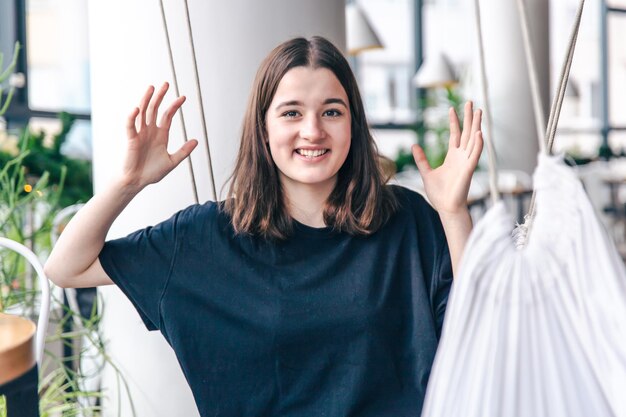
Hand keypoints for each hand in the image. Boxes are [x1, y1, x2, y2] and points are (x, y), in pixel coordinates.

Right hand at [121, 83, 197, 190]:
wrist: (138, 181)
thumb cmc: (152, 172)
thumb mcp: (172, 161)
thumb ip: (184, 151)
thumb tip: (197, 141)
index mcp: (161, 134)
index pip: (168, 115)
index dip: (174, 106)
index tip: (183, 97)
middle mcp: (150, 130)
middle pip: (155, 109)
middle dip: (160, 96)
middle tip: (166, 84)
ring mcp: (140, 133)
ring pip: (142, 112)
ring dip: (146, 100)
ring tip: (151, 88)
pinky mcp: (131, 139)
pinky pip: (130, 126)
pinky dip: (132, 117)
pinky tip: (137, 109)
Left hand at [411, 101, 482, 215]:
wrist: (446, 208)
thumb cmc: (439, 194)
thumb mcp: (426, 173)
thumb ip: (421, 160)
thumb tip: (414, 146)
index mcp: (452, 157)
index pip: (455, 135)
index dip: (454, 122)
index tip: (452, 109)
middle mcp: (461, 157)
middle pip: (467, 133)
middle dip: (469, 118)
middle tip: (472, 102)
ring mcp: (466, 162)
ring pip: (474, 140)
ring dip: (477, 126)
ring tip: (479, 111)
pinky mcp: (469, 170)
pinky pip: (475, 155)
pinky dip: (478, 144)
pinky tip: (480, 133)